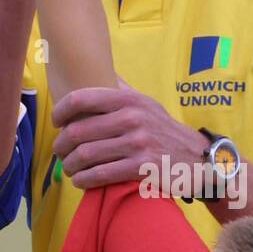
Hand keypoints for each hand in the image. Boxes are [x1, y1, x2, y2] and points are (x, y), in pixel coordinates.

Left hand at [50, 79, 205, 189]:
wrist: (197, 158)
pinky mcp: (142, 167)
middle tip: (59, 152)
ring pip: (86, 155)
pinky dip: (84, 180)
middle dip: (61, 144)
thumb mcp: (147, 103)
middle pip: (78, 131)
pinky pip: (101, 174)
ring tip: (68, 168)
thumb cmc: (164, 130)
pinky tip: (81, 180)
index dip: (60, 111)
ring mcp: (137, 143)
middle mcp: (132, 118)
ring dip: (70, 165)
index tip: (56, 122)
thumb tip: (98, 71)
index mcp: (128, 99)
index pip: (81, 98)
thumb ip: (122, 90)